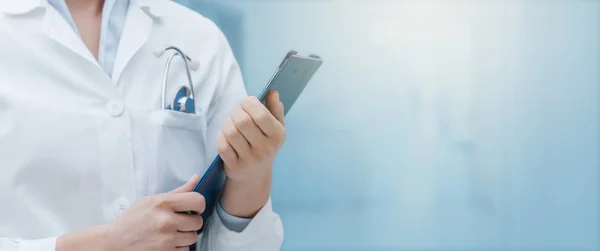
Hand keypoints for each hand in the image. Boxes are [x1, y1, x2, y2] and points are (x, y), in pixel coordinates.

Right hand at [105, 175, 204, 250]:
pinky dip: (178, 247)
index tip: (193, 208)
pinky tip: (167, 242)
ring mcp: (166, 239)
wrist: (115, 242)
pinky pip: (185, 249)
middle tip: (180, 222)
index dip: (199, 205)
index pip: (198, 201)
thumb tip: (197, 177)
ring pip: (193, 237)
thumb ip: (178, 191)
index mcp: (163, 203)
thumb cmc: (133, 219)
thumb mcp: (152, 200)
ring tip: (172, 232)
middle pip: (198, 222)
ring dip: (185, 235)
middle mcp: (166, 221)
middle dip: (191, 222)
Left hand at [216, 91, 285, 216]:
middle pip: (243, 121)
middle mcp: (265, 149)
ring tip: (231, 124)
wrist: (255, 177)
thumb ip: (276, 110)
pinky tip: (226, 136)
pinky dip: (221, 136)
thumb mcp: (276, 130)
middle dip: (236, 112)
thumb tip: (273, 93)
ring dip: (227, 123)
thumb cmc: (265, 146)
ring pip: (230, 132)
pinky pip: (222, 145)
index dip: (249, 104)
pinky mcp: (235, 166)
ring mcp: (249, 159)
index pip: (261, 115)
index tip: (246, 103)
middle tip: (236, 113)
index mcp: (277, 136)